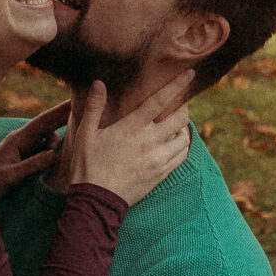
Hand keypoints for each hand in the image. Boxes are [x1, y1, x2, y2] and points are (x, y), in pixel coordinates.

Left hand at [0, 100, 66, 198]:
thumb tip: (54, 153)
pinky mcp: (24, 156)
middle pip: (48, 124)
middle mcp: (22, 139)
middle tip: (84, 107)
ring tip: (71, 141)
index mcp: (18, 138)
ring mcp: (23, 147)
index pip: (43, 121)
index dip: (60, 110)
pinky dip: (53, 148)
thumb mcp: (12, 175)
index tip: (74, 100)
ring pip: (47, 137)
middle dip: (64, 116)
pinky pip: (43, 148)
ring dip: (58, 139)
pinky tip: (61, 152)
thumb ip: (32, 164)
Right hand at [61, 72, 192, 206]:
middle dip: (184, 106)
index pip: (160, 100)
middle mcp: (150, 141)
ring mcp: (158, 159)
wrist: (96, 201)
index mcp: (132, 127)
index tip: (190, 74)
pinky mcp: (161, 174)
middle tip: (181, 102)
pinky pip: (181, 156)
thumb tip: (98, 83)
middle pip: (180, 118)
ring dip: (184, 128)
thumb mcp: (85, 134)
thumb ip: (94, 107)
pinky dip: (183, 146)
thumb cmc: (87, 166)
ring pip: (185, 138)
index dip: (177, 85)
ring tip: (177, 123)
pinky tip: (176, 143)